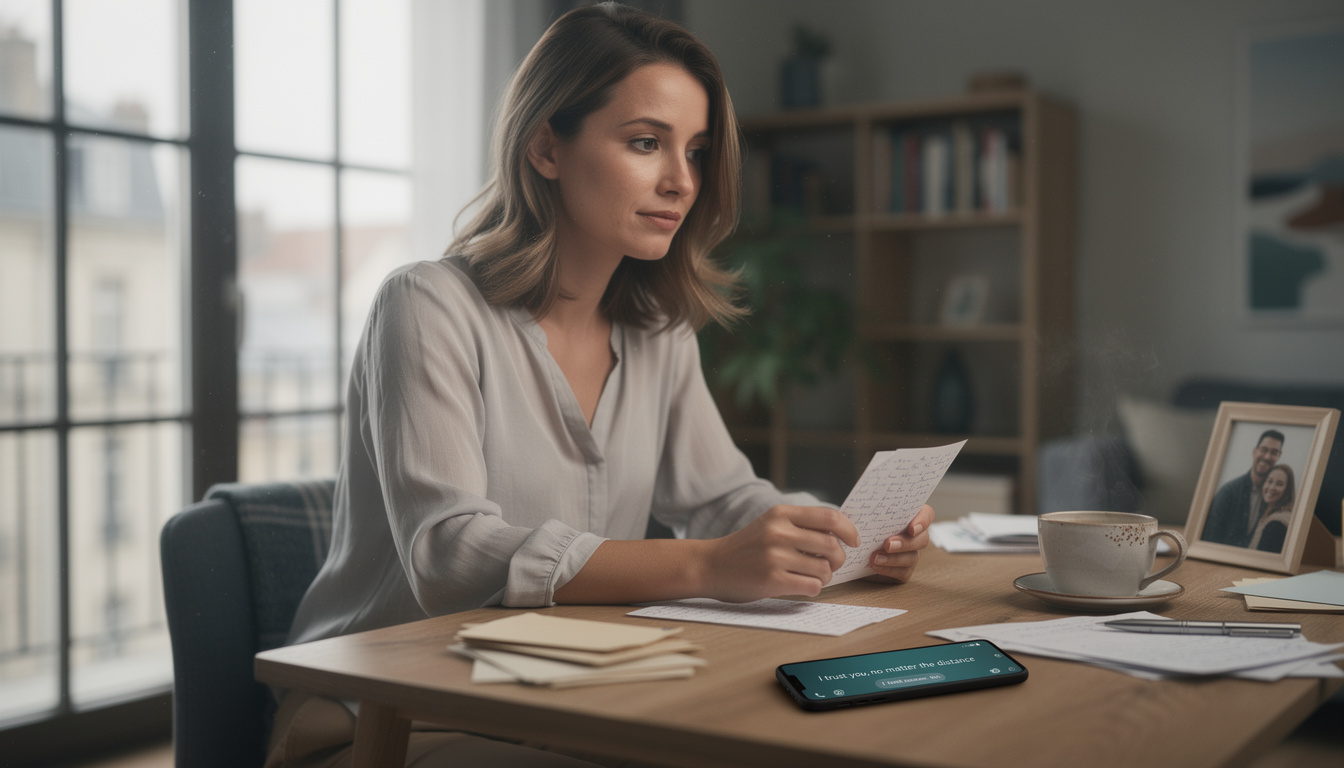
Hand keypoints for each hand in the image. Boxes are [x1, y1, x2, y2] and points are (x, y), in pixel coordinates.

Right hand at [700, 505, 859, 601]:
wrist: (711, 565)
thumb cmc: (747, 547)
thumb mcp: (771, 524)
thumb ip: (801, 525)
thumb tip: (842, 534)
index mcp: (781, 513)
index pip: (829, 517)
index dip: (849, 530)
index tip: (854, 541)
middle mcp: (779, 532)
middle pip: (832, 546)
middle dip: (838, 559)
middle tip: (830, 565)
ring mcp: (775, 556)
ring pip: (824, 570)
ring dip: (825, 577)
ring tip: (812, 576)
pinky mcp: (772, 579)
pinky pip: (812, 586)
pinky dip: (814, 588)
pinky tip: (802, 585)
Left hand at [864, 504, 934, 583]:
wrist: (853, 551)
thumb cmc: (861, 529)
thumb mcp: (862, 516)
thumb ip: (866, 512)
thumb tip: (856, 512)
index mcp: (908, 517)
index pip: (926, 514)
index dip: (923, 520)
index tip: (912, 527)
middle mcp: (913, 536)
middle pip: (922, 539)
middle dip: (906, 542)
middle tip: (888, 544)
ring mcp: (910, 554)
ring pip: (912, 557)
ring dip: (894, 558)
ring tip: (875, 557)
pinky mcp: (903, 570)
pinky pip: (902, 572)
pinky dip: (888, 569)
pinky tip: (875, 565)